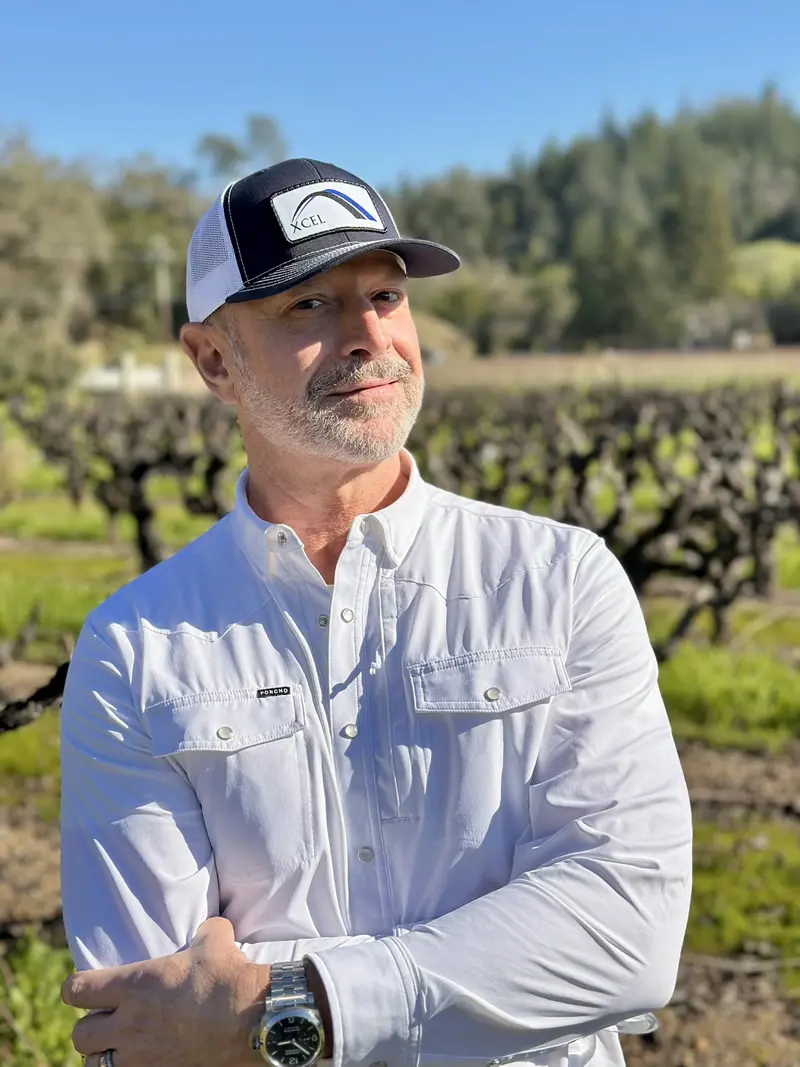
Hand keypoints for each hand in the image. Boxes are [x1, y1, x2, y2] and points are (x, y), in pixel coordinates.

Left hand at [62, 917, 270, 1066]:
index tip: (83, 987)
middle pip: (80, 1034)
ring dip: (104, 1054)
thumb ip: (203, 932)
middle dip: (90, 1026)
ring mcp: (142, 1056)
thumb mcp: (214, 940)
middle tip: (107, 1019)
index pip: (77, 990)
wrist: (251, 1018)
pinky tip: (141, 1059)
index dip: (75, 988)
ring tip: (120, 1045)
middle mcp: (130, 1022)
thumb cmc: (229, 976)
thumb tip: (210, 928)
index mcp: (136, 984)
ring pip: (96, 1064)